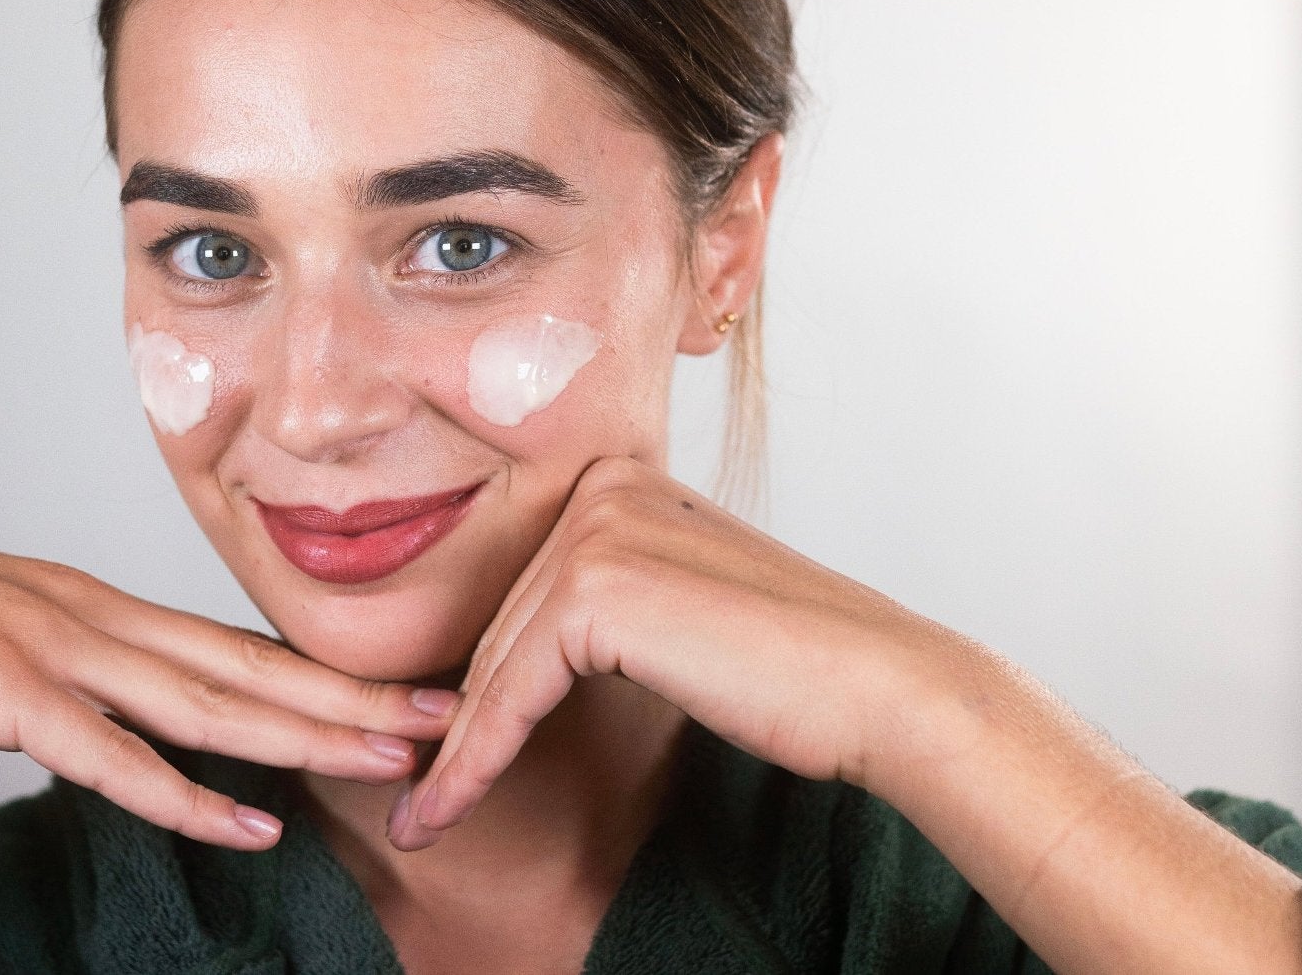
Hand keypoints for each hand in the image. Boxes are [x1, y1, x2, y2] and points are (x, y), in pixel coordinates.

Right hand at [0, 494, 458, 849]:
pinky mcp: (6, 694)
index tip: (391, 697)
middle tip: (447, 720)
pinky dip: (188, 794)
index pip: (226, 646)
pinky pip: (114, 757)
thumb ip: (50, 663)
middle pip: (247, 669)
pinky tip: (250, 823)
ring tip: (394, 760)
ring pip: (209, 705)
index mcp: (89, 602)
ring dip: (308, 738)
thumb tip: (101, 702)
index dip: (316, 677)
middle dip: (353, 700)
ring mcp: (55, 652)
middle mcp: (92, 617)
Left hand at [387, 455, 975, 848]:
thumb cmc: (800, 669)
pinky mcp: (593, 589)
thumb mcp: (684, 612)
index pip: (531, 599)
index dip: (489, 686)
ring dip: (455, 756)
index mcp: (621, 480)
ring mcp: (595, 531)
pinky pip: (509, 694)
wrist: (882, 688)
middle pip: (506, 629)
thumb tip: (526, 658)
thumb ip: (616, 606)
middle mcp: (601, 488)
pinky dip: (474, 761)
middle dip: (463, 724)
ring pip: (496, 667)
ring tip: (422, 821)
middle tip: (420, 801)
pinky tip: (443, 811)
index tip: (450, 756)